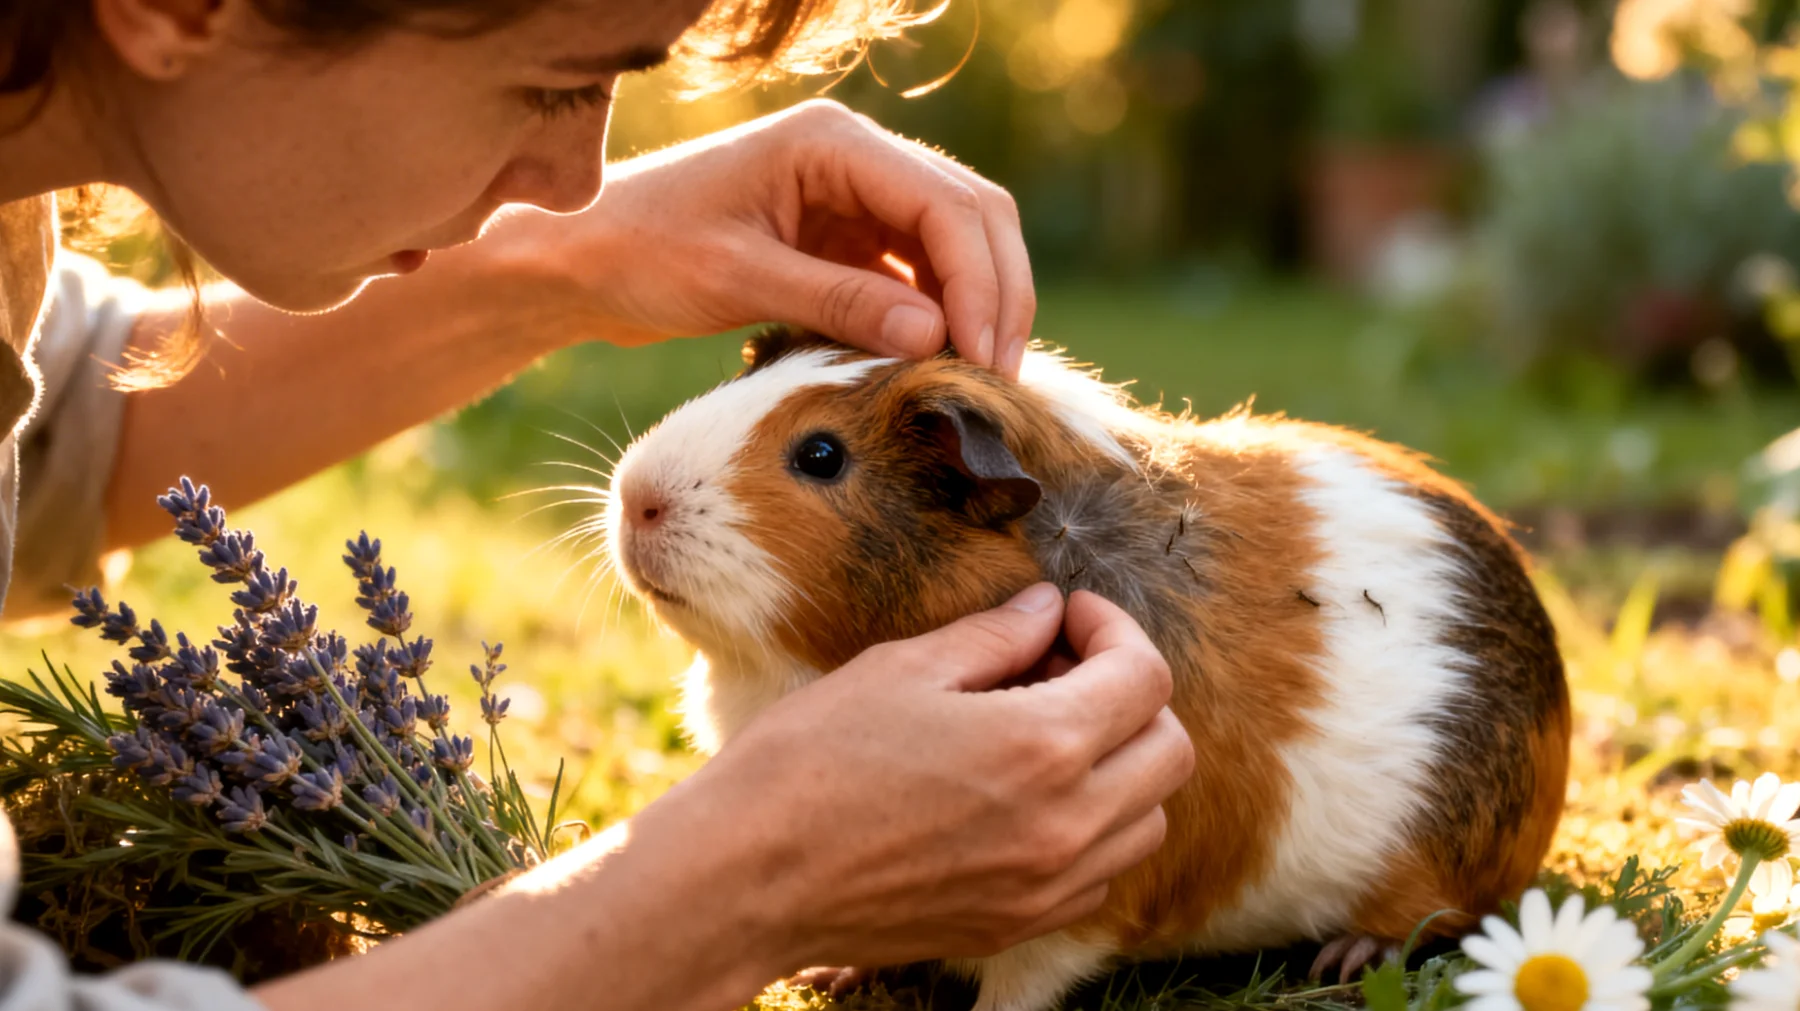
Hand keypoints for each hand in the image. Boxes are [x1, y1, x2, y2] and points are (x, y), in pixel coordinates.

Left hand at [492, 99, 1036, 376]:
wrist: (582, 257)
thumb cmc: (642, 251)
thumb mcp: (738, 278)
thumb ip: (837, 302)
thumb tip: (937, 339)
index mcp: (833, 143)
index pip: (945, 205)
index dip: (980, 283)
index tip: (985, 358)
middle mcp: (856, 160)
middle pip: (971, 217)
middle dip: (997, 295)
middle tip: (1001, 379)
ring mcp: (855, 199)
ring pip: (954, 247)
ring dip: (976, 309)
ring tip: (981, 383)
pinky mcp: (845, 242)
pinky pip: (917, 277)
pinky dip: (939, 319)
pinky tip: (941, 368)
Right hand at [669, 585, 1193, 969]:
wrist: (747, 878)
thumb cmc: (809, 762)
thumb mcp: (902, 670)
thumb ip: (994, 636)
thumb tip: (1047, 609)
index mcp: (1041, 748)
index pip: (1145, 678)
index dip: (1114, 629)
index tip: (1067, 615)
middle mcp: (1065, 826)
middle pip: (1170, 751)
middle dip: (1131, 695)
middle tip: (1059, 667)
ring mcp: (1046, 887)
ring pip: (1147, 819)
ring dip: (1120, 765)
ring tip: (1044, 732)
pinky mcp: (1017, 925)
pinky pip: (1101, 873)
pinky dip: (1092, 827)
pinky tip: (1024, 795)